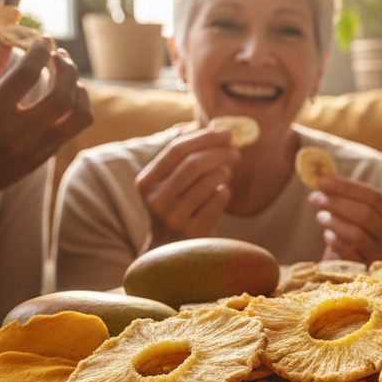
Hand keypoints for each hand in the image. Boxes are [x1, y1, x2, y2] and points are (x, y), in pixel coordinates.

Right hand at [0, 38, 92, 264]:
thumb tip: (7, 30)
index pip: (25, 76)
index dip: (39, 51)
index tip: (42, 38)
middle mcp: (15, 136)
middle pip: (61, 97)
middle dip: (67, 68)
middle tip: (59, 53)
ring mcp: (34, 151)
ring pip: (78, 116)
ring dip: (79, 88)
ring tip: (66, 72)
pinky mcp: (44, 158)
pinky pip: (74, 128)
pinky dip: (77, 105)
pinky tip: (65, 92)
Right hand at [135, 126, 240, 248]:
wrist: (171, 252)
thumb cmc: (176, 208)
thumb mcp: (170, 185)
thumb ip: (185, 158)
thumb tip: (216, 129)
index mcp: (146, 183)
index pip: (176, 150)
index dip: (204, 137)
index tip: (226, 132)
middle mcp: (156, 200)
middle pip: (193, 164)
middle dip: (219, 153)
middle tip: (235, 152)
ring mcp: (173, 218)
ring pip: (208, 183)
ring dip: (223, 173)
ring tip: (227, 173)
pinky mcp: (192, 233)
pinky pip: (218, 203)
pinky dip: (225, 193)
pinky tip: (223, 193)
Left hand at [310, 175, 381, 262]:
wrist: (352, 262)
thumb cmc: (355, 229)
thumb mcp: (357, 210)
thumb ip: (345, 193)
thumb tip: (322, 177)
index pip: (374, 196)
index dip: (347, 187)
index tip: (323, 181)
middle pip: (366, 214)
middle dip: (337, 203)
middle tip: (315, 197)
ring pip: (357, 234)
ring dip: (334, 222)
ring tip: (320, 216)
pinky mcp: (366, 268)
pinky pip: (349, 253)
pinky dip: (336, 241)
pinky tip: (327, 235)